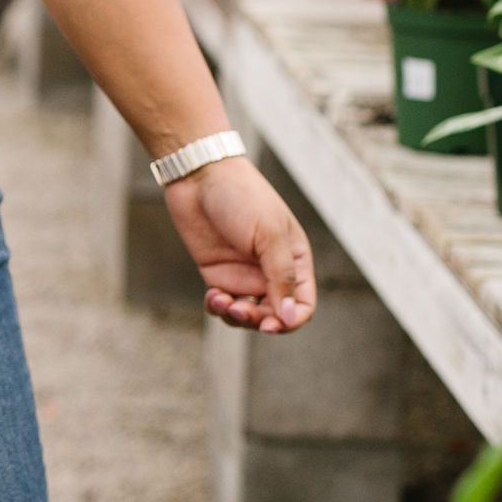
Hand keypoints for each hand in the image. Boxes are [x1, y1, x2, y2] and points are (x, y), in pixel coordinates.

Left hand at [162, 154, 315, 334]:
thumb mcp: (269, 234)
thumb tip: (291, 317)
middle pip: (273, 315)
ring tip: (222, 302)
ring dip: (236, 317)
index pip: (302, 304)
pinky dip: (217, 308)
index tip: (271, 325)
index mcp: (294, 260)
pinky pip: (222, 305)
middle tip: (240, 310)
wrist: (199, 176)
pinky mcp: (218, 274)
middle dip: (258, 320)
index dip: (291, 320)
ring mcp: (243, 274)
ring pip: (247, 315)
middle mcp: (271, 271)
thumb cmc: (242, 197)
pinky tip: (212, 296)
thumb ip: (281, 276)